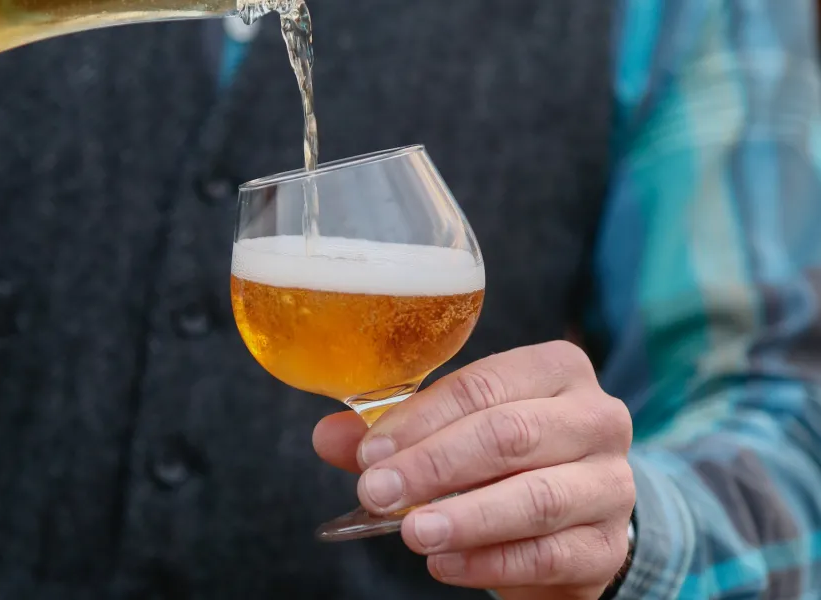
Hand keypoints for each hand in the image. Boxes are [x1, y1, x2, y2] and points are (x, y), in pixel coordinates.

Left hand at [314, 341, 634, 598]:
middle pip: (511, 434)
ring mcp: (611, 484)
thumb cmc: (505, 457)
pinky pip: (549, 555)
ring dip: (465, 517)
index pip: (484, 385)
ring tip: (412, 532)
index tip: (369, 452)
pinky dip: (490, 561)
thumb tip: (329, 437)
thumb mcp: (454, 429)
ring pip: (537, 497)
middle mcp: (596, 418)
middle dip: (435, 465)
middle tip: (379, 492)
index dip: (422, 419)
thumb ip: (395, 431)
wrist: (574, 515)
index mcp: (557, 370)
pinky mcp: (607, 546)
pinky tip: (445, 563)